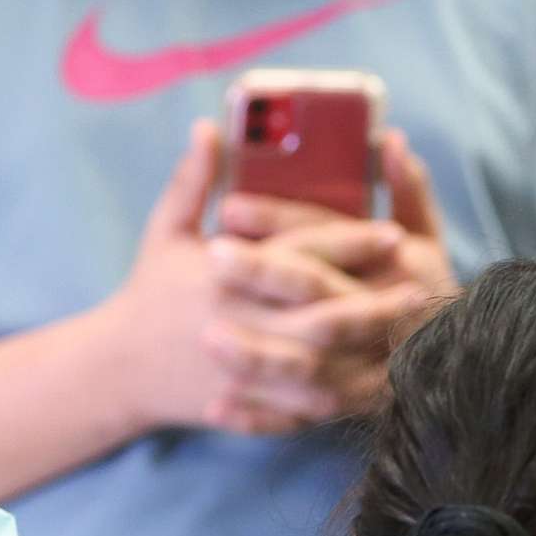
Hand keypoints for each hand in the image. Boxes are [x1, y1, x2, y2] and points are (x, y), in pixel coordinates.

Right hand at [100, 122, 410, 437]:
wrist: (117, 368)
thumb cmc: (149, 292)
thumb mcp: (166, 230)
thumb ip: (193, 180)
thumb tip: (210, 126)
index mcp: (224, 274)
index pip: (297, 254)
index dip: (349, 242)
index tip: (391, 232)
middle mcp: (238, 322)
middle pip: (319, 314)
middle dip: (372, 301)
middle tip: (418, 287)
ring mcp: (244, 369)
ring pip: (319, 366)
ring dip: (365, 351)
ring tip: (407, 338)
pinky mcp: (249, 402)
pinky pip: (303, 408)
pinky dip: (342, 400)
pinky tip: (377, 387)